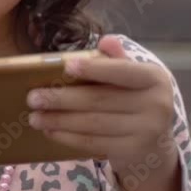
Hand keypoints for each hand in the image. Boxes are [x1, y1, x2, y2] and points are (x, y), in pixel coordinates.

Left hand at [26, 36, 179, 190]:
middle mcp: (157, 104)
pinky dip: (68, 137)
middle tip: (32, 97)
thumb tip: (106, 40)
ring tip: (34, 117)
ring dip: (59, 120)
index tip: (65, 66)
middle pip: (100, 99)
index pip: (121, 71)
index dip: (93, 68)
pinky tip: (50, 131)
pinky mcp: (133, 151)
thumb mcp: (132, 75)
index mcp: (154, 78)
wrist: (154, 141)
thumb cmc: (134, 98)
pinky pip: (94, 143)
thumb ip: (117, 59)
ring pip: (94, 123)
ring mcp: (147, 131)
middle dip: (62, 98)